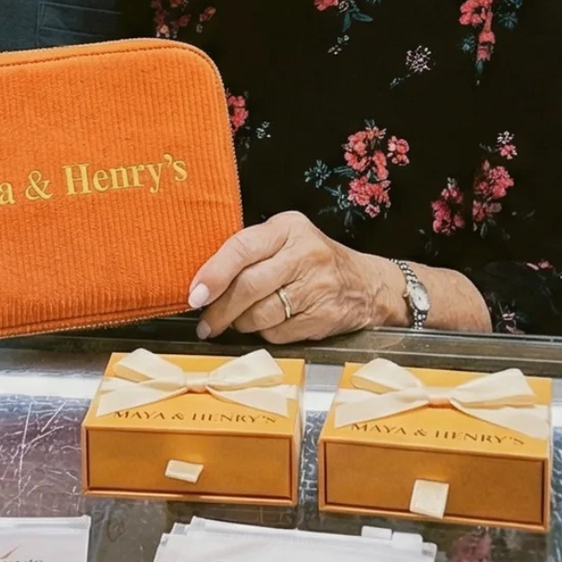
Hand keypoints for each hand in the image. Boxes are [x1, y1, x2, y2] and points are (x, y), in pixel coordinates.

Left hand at [188, 211, 400, 342]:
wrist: (366, 284)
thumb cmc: (312, 260)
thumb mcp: (284, 240)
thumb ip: (249, 253)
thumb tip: (203, 285)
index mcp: (288, 228)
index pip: (242, 248)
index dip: (214, 274)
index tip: (195, 295)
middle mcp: (304, 254)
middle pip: (249, 287)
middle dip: (219, 310)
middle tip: (205, 323)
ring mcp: (317, 287)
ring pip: (260, 315)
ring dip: (241, 324)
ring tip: (238, 321)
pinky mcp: (324, 316)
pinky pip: (278, 333)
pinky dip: (266, 333)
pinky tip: (268, 325)